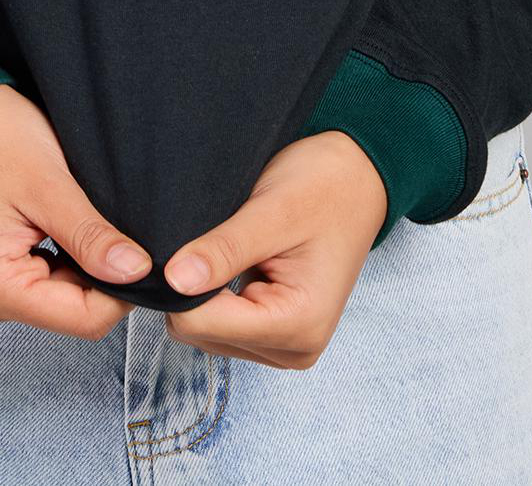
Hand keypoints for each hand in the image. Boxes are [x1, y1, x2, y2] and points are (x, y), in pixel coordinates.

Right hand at [0, 83, 151, 339]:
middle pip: (74, 311)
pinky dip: (69, 257)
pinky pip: (50, 283)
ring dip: (86, 264)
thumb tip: (137, 273)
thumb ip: (91, 235)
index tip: (143, 251)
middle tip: (114, 223)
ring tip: (83, 217)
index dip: (122, 290)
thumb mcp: (47, 184)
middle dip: (103, 274)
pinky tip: (68, 224)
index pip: (83, 319)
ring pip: (66, 298)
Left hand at [159, 129, 388, 367]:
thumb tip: (174, 279)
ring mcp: (285, 347)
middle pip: (200, 332)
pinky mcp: (276, 335)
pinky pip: (221, 324)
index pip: (201, 324)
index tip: (178, 242)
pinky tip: (234, 260)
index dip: (179, 282)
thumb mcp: (271, 211)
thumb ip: (224, 249)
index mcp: (299, 326)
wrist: (357, 180)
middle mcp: (294, 350)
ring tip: (229, 246)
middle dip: (193, 286)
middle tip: (211, 237)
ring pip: (206, 330)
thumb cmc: (324, 187)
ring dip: (205, 289)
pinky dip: (216, 293)